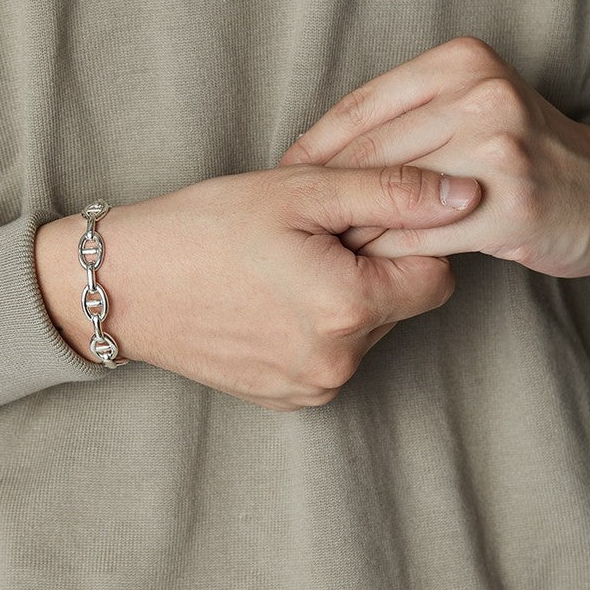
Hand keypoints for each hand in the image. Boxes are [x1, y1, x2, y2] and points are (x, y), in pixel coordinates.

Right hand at [35, 163, 480, 409]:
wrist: (120, 286)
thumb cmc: (201, 228)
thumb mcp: (298, 191)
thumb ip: (391, 191)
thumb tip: (469, 194)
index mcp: (349, 309)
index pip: (434, 274)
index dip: (402, 238)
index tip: (351, 221)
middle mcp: (337, 363)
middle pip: (398, 305)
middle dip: (371, 267)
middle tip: (305, 239)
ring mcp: (308, 388)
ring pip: (364, 333)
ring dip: (342, 299)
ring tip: (279, 268)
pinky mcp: (283, 398)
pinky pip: (328, 359)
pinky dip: (312, 328)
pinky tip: (266, 301)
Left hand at [276, 36, 589, 277]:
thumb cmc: (520, 152)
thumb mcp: (467, 108)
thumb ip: (401, 118)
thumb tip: (311, 155)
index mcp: (460, 62)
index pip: (359, 107)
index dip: (311, 149)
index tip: (281, 178)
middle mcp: (480, 96)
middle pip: (368, 152)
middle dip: (321, 192)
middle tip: (290, 221)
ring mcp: (499, 149)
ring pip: (387, 195)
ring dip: (347, 227)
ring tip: (318, 245)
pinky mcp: (509, 205)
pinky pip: (418, 235)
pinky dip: (384, 252)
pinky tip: (364, 262)